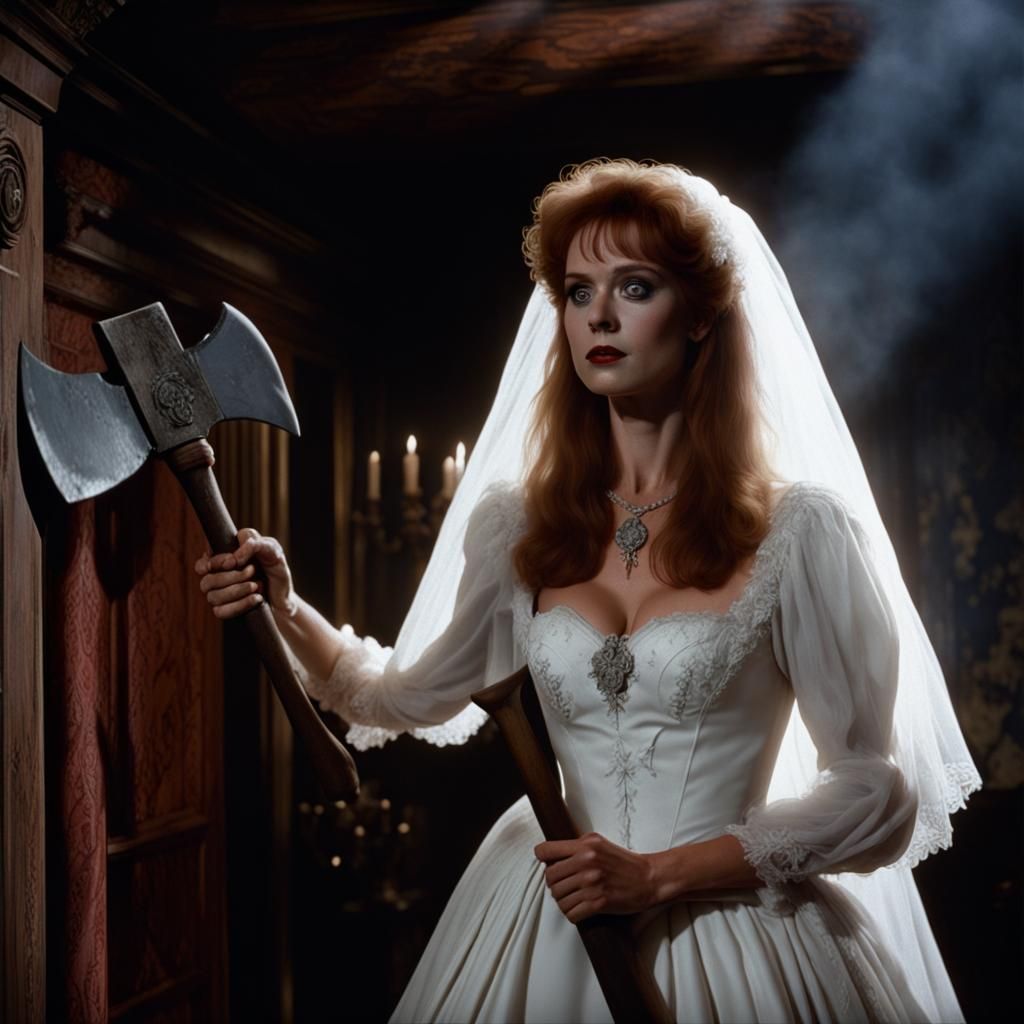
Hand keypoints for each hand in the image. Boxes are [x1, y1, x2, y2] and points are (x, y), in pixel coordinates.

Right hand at [194, 528, 294, 619]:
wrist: (285, 595)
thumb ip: (252, 542)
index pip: (202, 563)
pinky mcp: (225, 611)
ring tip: (257, 585)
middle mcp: (217, 578)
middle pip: (207, 581)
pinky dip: (241, 604)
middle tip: (252, 570)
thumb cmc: (275, 569)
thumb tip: (232, 559)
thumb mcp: (271, 549)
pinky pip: (221, 612)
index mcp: (222, 560)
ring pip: (213, 597)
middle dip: (232, 576)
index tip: (231, 562)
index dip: (213, 563)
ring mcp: (219, 596)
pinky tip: (256, 598)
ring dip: (238, 590)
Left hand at [534, 832, 656, 923]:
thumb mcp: (598, 843)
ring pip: (558, 898)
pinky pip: (571, 913)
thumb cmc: (623, 862)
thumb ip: (576, 846)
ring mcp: (591, 884)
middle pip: (550, 878)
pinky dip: (573, 914)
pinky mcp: (598, 903)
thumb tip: (551, 855)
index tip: (548, 864)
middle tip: (564, 886)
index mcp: (584, 846)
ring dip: (563, 901)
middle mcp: (586, 862)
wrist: (649, 878)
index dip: (543, 859)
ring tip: (573, 898)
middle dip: (554, 884)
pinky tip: (580, 909)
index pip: (545, 851)